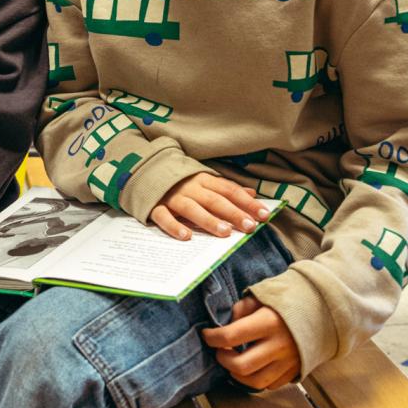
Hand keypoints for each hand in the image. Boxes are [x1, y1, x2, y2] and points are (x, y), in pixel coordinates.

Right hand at [150, 173, 269, 240]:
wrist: (143, 171)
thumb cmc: (179, 181)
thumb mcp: (203, 180)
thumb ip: (226, 188)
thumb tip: (252, 194)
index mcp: (203, 180)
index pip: (229, 190)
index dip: (247, 202)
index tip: (264, 215)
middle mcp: (190, 188)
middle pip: (214, 200)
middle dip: (233, 213)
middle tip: (249, 226)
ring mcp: (172, 197)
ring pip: (192, 208)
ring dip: (208, 220)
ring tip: (224, 232)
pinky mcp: (154, 207)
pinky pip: (164, 217)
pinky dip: (174, 226)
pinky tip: (186, 236)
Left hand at [202, 296, 299, 389]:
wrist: (324, 310)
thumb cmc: (288, 300)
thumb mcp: (262, 296)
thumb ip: (241, 309)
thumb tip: (225, 324)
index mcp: (269, 322)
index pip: (231, 336)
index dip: (212, 337)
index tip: (207, 335)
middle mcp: (279, 345)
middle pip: (241, 365)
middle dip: (223, 359)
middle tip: (220, 351)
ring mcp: (289, 362)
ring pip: (255, 382)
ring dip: (237, 375)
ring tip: (232, 362)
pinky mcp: (295, 371)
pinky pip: (270, 385)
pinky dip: (256, 379)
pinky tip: (251, 368)